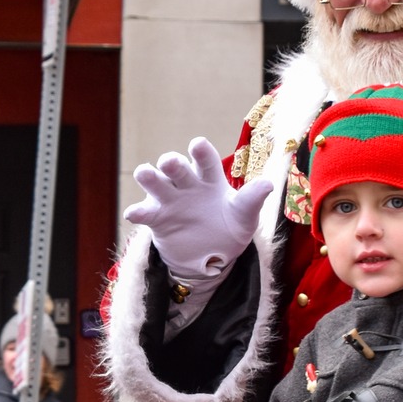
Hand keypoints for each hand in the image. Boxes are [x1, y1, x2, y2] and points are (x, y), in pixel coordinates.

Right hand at [125, 138, 274, 280]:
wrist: (213, 257)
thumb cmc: (230, 228)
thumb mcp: (244, 216)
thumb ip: (252, 199)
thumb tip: (268, 184)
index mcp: (209, 178)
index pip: (205, 160)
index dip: (200, 151)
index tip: (197, 144)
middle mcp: (187, 184)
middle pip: (176, 168)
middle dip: (171, 163)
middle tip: (170, 162)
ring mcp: (169, 200)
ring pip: (155, 182)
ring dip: (149, 177)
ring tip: (145, 173)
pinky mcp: (156, 219)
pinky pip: (144, 213)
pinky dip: (138, 212)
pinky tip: (134, 214)